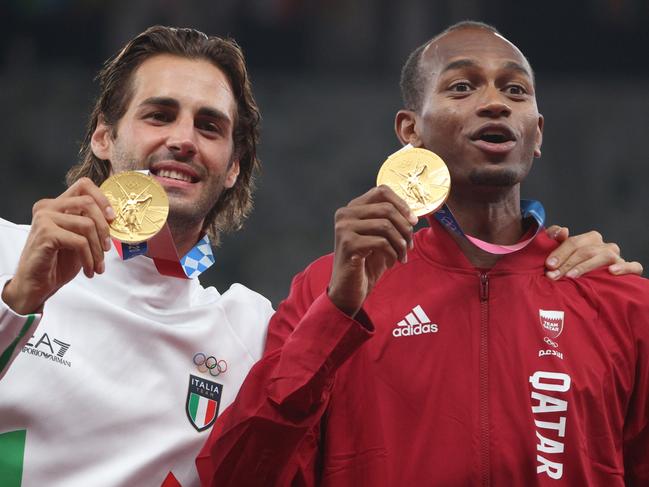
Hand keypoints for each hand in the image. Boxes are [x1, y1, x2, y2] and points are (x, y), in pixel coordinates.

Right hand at [2, 178, 114, 313]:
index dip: (103, 199)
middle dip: (104, 227)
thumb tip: (114, 218)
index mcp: (57, 204)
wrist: (37, 284)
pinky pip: (79, 242)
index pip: (84, 185)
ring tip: (98, 265)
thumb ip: (91, 224)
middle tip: (107, 248)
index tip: (112, 218)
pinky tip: (89, 270)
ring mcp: (45, 218)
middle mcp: (48, 207)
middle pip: (88, 202)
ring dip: (98, 249)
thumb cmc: (58, 262)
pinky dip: (89, 258)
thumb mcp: (80, 238)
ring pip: (87, 224)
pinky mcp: (46, 234)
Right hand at [328, 186, 417, 316]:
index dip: (402, 204)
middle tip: (410, 245)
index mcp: (352, 208)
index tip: (413, 221)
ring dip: (401, 243)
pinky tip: (392, 262)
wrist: (349, 289)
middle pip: (387, 208)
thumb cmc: (367, 263)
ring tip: (402, 256)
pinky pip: (381, 242)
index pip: (381, 191)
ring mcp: (344, 228)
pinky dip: (393, 253)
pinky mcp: (348, 244)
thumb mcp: (380, 237)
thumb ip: (390, 221)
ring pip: (386, 225)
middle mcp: (345, 214)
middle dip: (405, 228)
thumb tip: (413, 214)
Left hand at [544, 225, 642, 279]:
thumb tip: (562, 230)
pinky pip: (633, 266)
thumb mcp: (561, 254)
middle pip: (586, 250)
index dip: (560, 253)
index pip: (573, 242)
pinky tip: (611, 272)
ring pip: (605, 256)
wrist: (593, 284)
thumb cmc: (573, 267)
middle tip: (554, 276)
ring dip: (586, 266)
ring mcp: (617, 257)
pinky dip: (624, 268)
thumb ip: (555, 238)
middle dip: (568, 263)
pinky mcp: (630, 269)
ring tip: (572, 276)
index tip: (549, 265)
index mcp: (589, 239)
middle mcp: (604, 246)